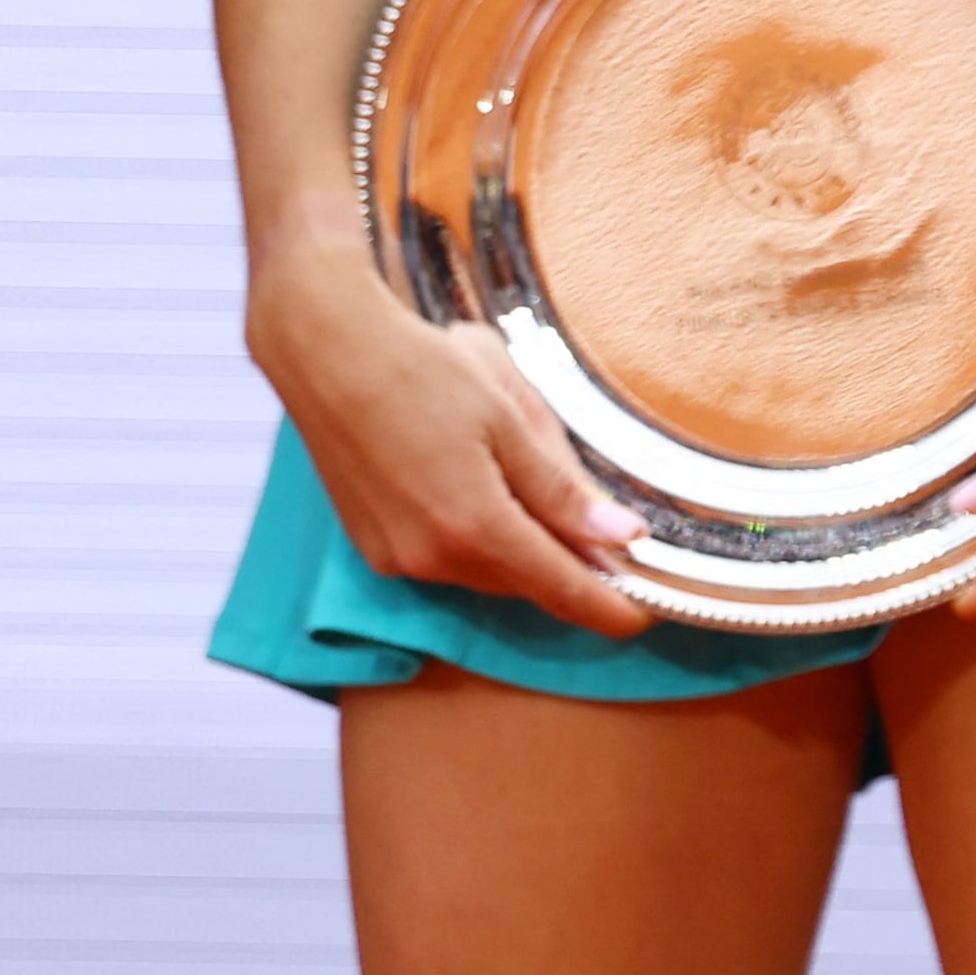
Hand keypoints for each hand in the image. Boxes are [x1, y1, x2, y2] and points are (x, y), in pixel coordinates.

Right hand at [249, 249, 650, 632]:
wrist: (328, 355)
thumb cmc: (425, 372)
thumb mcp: (510, 419)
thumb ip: (563, 489)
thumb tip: (623, 537)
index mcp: (475, 526)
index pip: (559, 587)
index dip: (607, 608)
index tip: (647, 619)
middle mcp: (431, 557)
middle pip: (523, 581)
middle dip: (571, 572)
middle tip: (616, 549)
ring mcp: (395, 557)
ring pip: (484, 572)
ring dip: (525, 554)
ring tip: (563, 519)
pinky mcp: (373, 545)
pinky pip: (446, 561)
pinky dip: (482, 544)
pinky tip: (498, 505)